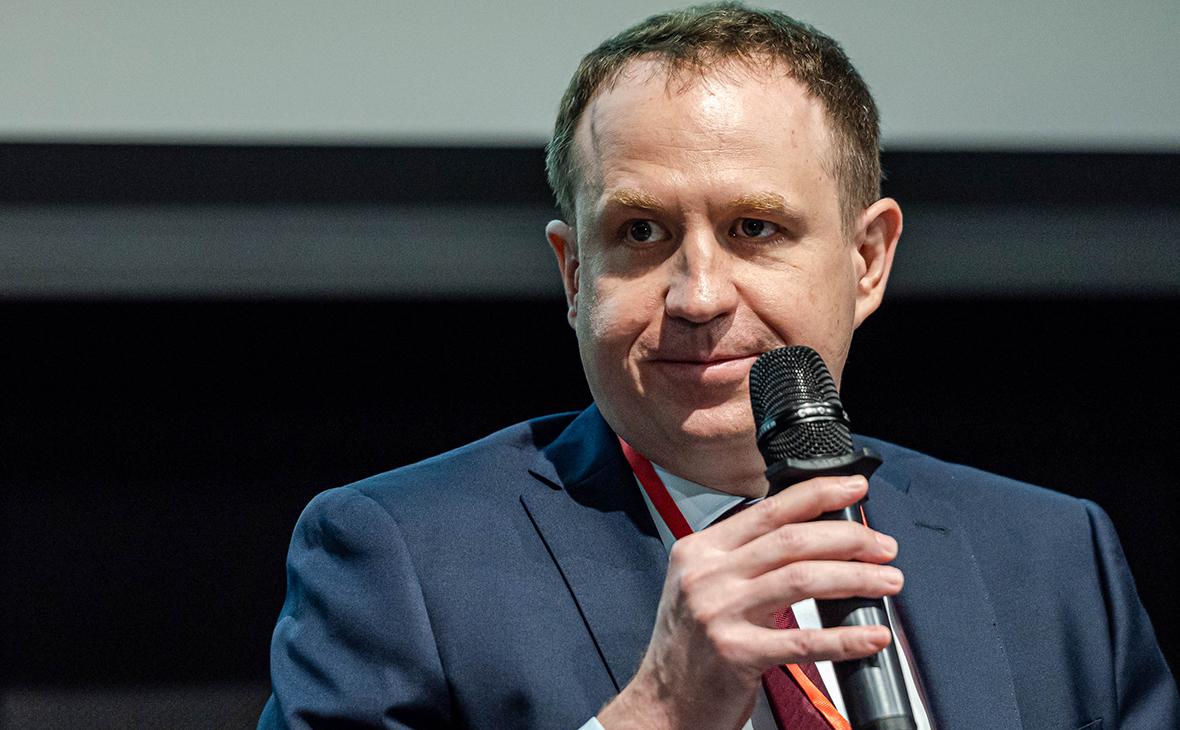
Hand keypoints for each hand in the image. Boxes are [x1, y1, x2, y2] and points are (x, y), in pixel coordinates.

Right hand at [597, 475, 901, 729]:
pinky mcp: (736, 654)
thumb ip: (744, 558)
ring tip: (888, 582)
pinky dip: (845, 638)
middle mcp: (708, 575)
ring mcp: (719, 613)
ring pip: (802, 579)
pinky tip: (872, 637)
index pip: (769, 510)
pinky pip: (803, 641)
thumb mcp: (703, 585)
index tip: (855, 489)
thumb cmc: (690, 645)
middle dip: (849, 539)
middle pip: (792, 540)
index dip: (818, 494)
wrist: (661, 702)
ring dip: (856, 579)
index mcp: (701, 550)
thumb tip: (812, 537)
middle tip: (884, 547)